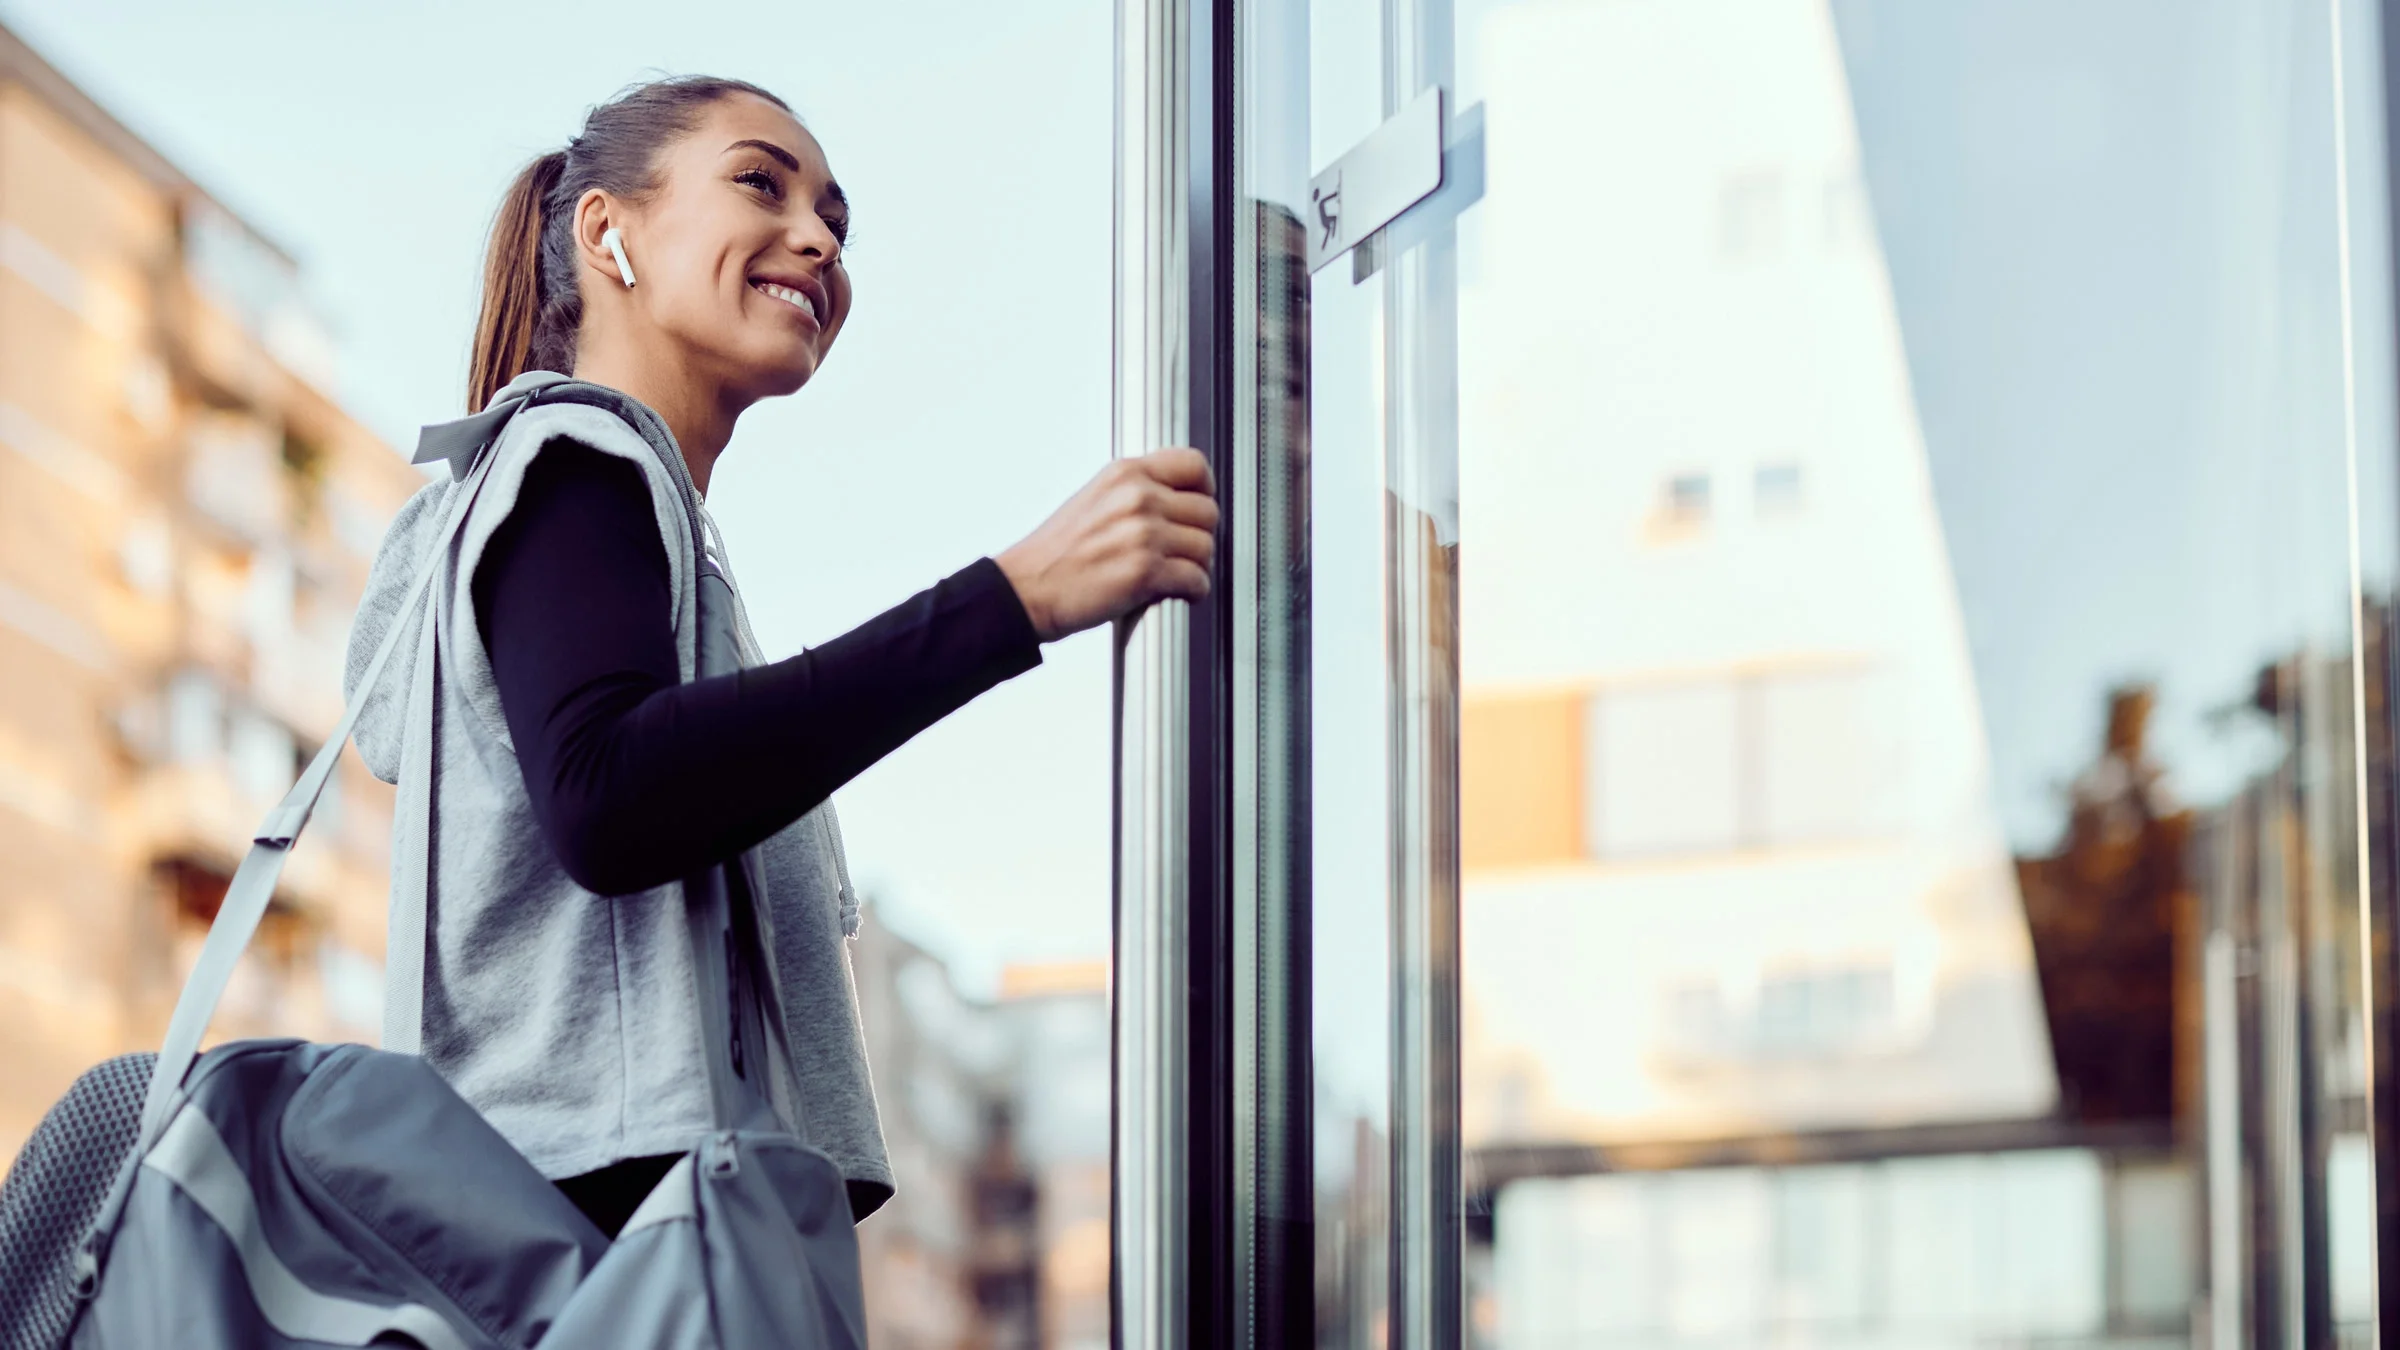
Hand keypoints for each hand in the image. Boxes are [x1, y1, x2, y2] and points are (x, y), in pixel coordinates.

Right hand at [997, 449, 1219, 640]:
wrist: (1026, 589)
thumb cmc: (1057, 553)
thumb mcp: (1096, 499)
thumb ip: (1136, 491)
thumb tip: (1181, 501)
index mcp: (1125, 473)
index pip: (1193, 463)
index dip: (1205, 488)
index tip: (1198, 507)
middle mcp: (1137, 497)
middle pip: (1207, 510)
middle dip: (1200, 536)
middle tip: (1184, 552)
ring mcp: (1142, 533)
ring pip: (1206, 547)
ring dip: (1198, 566)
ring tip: (1179, 575)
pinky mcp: (1145, 572)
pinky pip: (1197, 580)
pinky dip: (1195, 591)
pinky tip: (1180, 593)